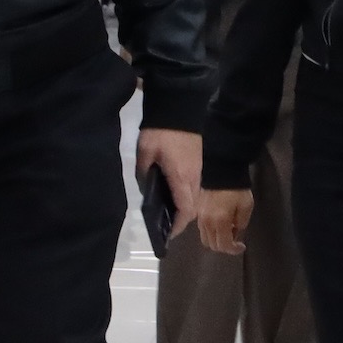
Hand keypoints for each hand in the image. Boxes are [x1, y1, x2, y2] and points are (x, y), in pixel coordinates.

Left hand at [137, 127, 203, 245]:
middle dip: (180, 220)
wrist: (178, 108)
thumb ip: (144, 175)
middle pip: (192, 207)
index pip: (185, 210)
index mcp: (182, 178)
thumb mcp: (145, 154)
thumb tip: (145, 190)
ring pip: (194, 198)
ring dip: (184, 208)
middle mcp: (194, 178)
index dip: (177, 225)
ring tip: (166, 212)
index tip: (166, 234)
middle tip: (164, 225)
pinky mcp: (197, 163)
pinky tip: (172, 194)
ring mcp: (198, 170)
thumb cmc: (160, 132)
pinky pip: (193, 187)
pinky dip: (185, 197)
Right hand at [195, 187, 254, 255]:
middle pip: (212, 245)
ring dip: (216, 240)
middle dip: (225, 246)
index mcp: (220, 221)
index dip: (234, 250)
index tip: (241, 247)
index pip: (224, 245)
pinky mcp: (197, 211)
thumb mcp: (246, 207)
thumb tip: (235, 233)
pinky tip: (220, 225)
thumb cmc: (237, 188)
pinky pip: (202, 229)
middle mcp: (207, 222)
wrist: (222, 171)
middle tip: (235, 241)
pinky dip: (210, 232)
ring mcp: (199, 217)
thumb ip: (241, 224)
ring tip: (228, 232)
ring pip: (205, 239)